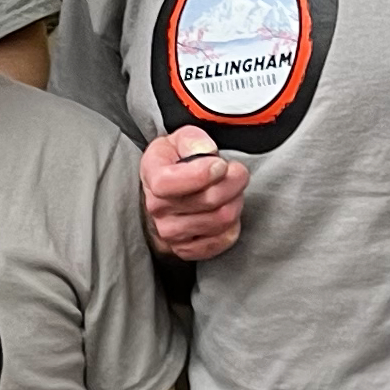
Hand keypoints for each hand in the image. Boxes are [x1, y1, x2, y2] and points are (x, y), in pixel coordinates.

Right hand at [139, 126, 248, 260]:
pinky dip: (233, 225)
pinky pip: (222, 240)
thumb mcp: (181, 139)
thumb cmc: (177, 162)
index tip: (220, 164)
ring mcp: (169, 232)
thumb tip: (207, 153)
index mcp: (152, 175)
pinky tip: (226, 210)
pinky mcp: (186, 249)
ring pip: (221, 219)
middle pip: (208, 200)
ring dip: (236, 201)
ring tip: (232, 191)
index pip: (169, 183)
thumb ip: (193, 140)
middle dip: (234, 181)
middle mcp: (156, 207)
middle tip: (237, 172)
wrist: (169, 192)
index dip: (201, 174)